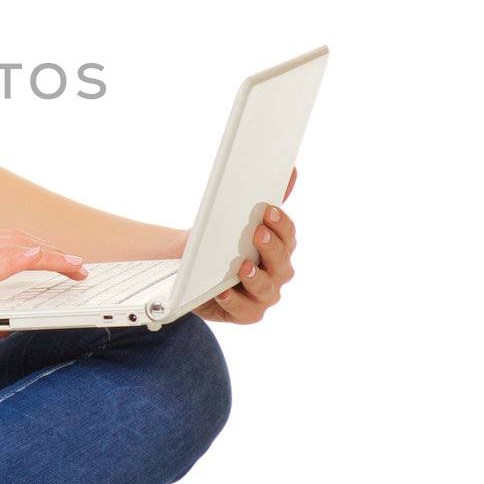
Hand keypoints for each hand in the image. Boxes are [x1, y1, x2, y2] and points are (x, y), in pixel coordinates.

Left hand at [193, 165, 297, 325]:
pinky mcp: (246, 313)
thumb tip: (292, 170)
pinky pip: (246, 311)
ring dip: (256, 278)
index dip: (281, 223)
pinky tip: (222, 292)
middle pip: (283, 262)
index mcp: (278, 248)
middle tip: (257, 233)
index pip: (288, 235)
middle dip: (271, 247)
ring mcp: (263, 296)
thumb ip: (265, 199)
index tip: (268, 210)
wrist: (191, 271)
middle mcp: (277, 273)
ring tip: (242, 267)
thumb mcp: (236, 219)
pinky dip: (235, 302)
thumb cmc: (220, 244)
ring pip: (268, 290)